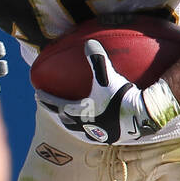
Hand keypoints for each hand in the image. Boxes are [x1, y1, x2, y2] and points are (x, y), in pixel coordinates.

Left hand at [37, 40, 179, 143]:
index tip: (37, 93)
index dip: (46, 99)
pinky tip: (93, 126)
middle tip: (47, 106)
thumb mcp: (108, 78)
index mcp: (80, 111)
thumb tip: (90, 42)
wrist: (142, 117)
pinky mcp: (109, 137)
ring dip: (68, 123)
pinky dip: (86, 128)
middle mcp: (85, 125)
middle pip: (63, 120)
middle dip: (54, 112)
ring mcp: (97, 133)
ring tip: (67, 118)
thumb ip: (97, 60)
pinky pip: (91, 133)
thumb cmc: (122, 98)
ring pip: (75, 129)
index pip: (56, 105)